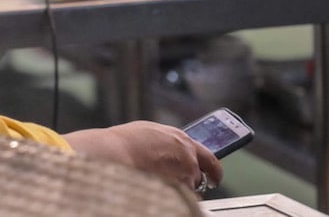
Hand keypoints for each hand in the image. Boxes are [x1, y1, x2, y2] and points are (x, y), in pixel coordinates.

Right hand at [63, 120, 222, 192]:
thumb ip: (167, 141)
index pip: (208, 156)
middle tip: (182, 183)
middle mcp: (188, 156)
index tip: (214, 175)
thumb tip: (170, 148)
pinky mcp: (176, 188)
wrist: (114, 152)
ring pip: (187, 188)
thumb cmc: (125, 141)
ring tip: (157, 180)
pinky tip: (155, 186)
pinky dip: (170, 195)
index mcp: (181, 139)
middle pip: (199, 175)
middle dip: (193, 180)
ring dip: (178, 187)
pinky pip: (178, 197)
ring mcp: (183, 174)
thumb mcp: (150, 132)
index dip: (213, 168)